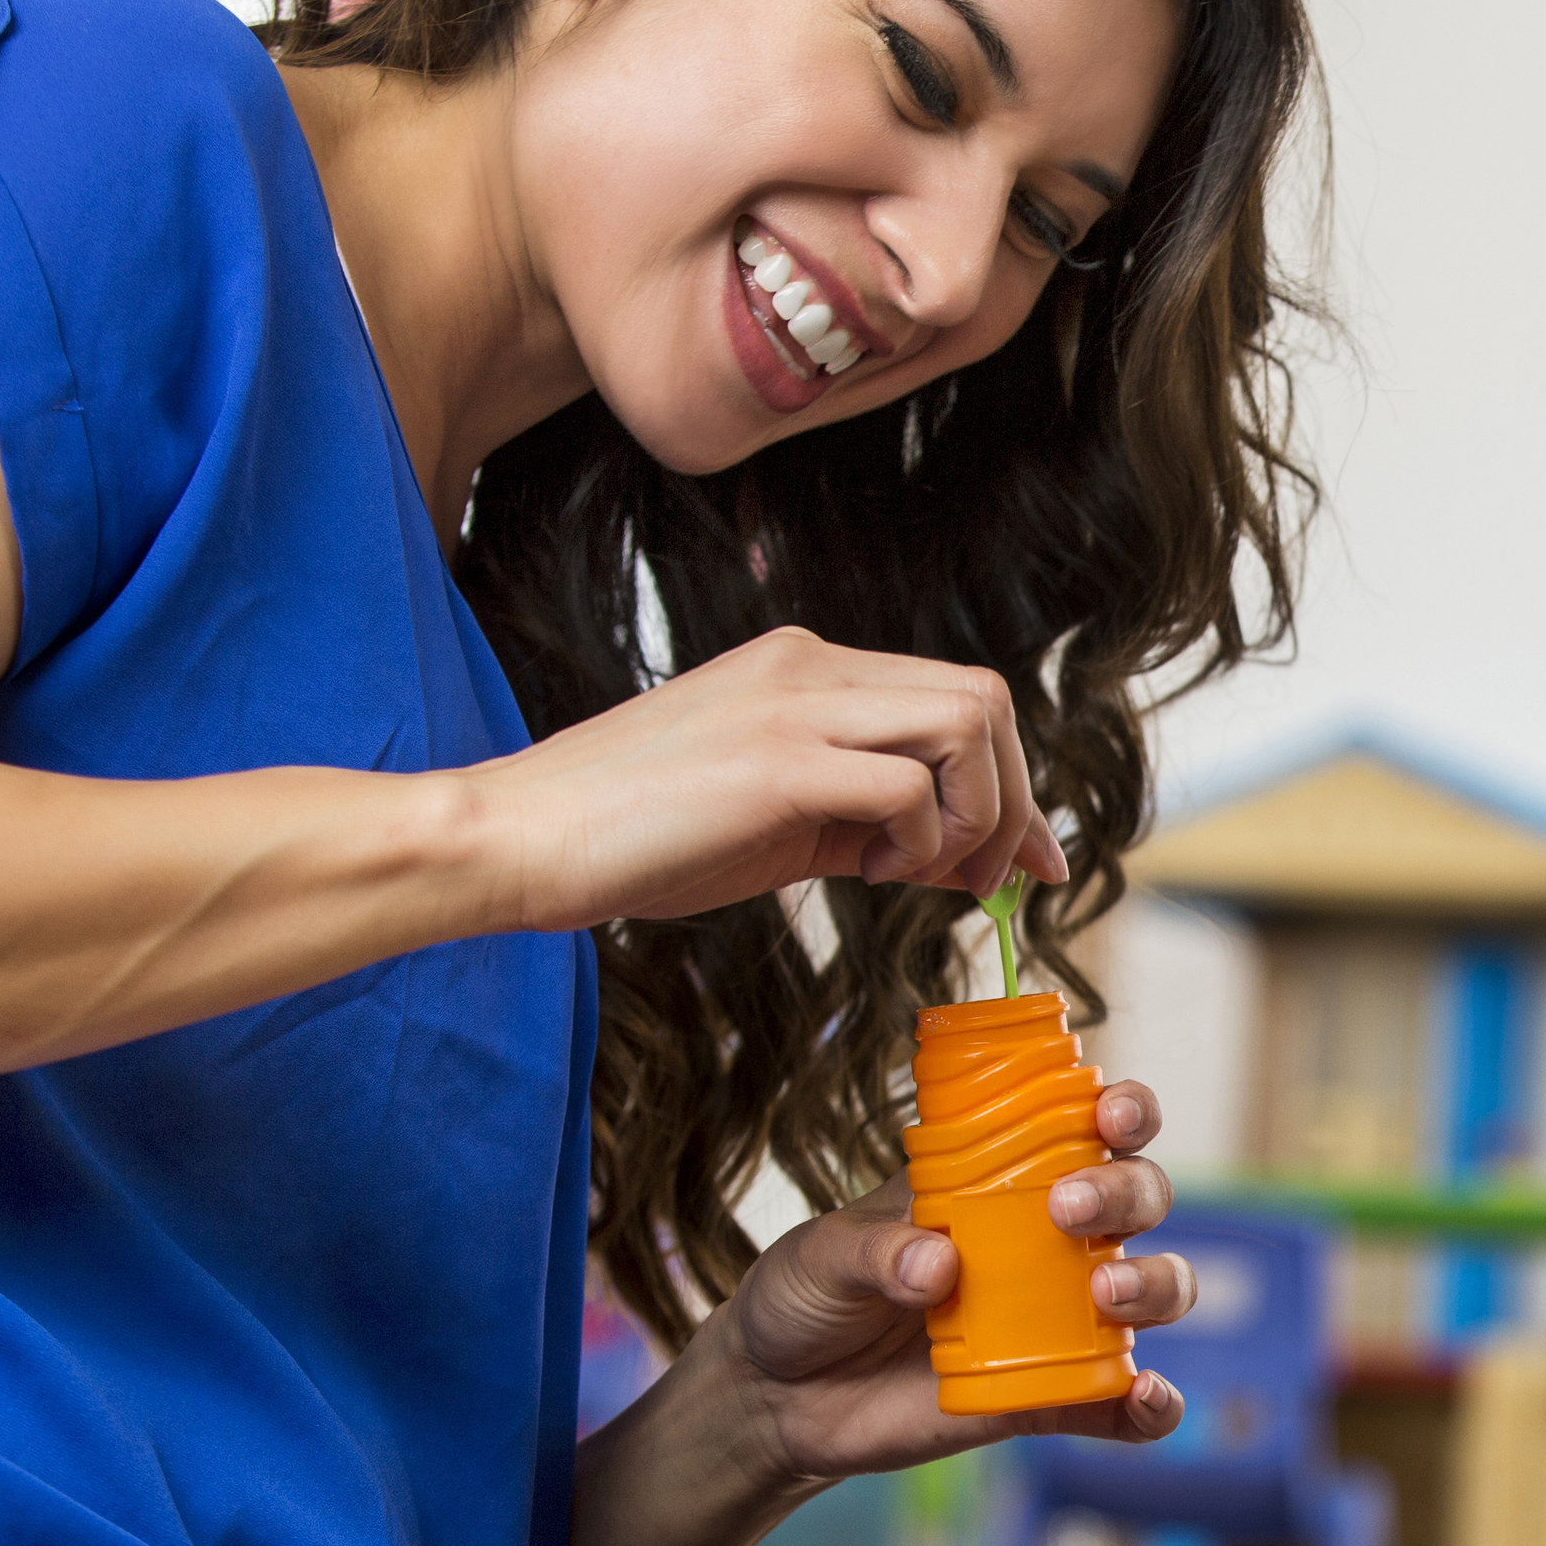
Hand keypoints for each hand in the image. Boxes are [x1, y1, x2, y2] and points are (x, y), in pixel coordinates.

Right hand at [464, 626, 1072, 929]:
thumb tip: (976, 860)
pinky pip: (908, 786)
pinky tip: (866, 874)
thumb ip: (876, 824)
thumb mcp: (782, 823)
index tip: (1025, 860)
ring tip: (916, 872)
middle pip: (984, 698)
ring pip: (967, 722)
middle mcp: (810, 666)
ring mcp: (794, 705)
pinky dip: (918, 840)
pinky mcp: (776, 761)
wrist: (520, 836)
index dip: (1011, 782)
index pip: (959, 697)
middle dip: (1010, 799)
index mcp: (808, 668)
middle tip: (979, 879)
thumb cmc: (639, 838)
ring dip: (974, 813)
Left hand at [705, 1079, 1196, 1486]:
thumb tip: (937, 1266)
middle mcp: (1047, 1241)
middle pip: (1140, 1196)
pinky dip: (1151, 1404)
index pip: (1087, 1126)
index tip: (1110, 1113)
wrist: (776, 1401)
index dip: (1124, 1111)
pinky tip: (1143, 1398)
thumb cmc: (805, 1297)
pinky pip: (1120, 1401)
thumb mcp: (820, 1254)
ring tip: (1106, 1295)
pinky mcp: (1051, 1395)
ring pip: (1157, 1288)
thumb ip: (874, 1251)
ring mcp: (1057, 1318)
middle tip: (1069, 1211)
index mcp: (1000, 1179)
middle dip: (1127, 1192)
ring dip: (1155, 1284)